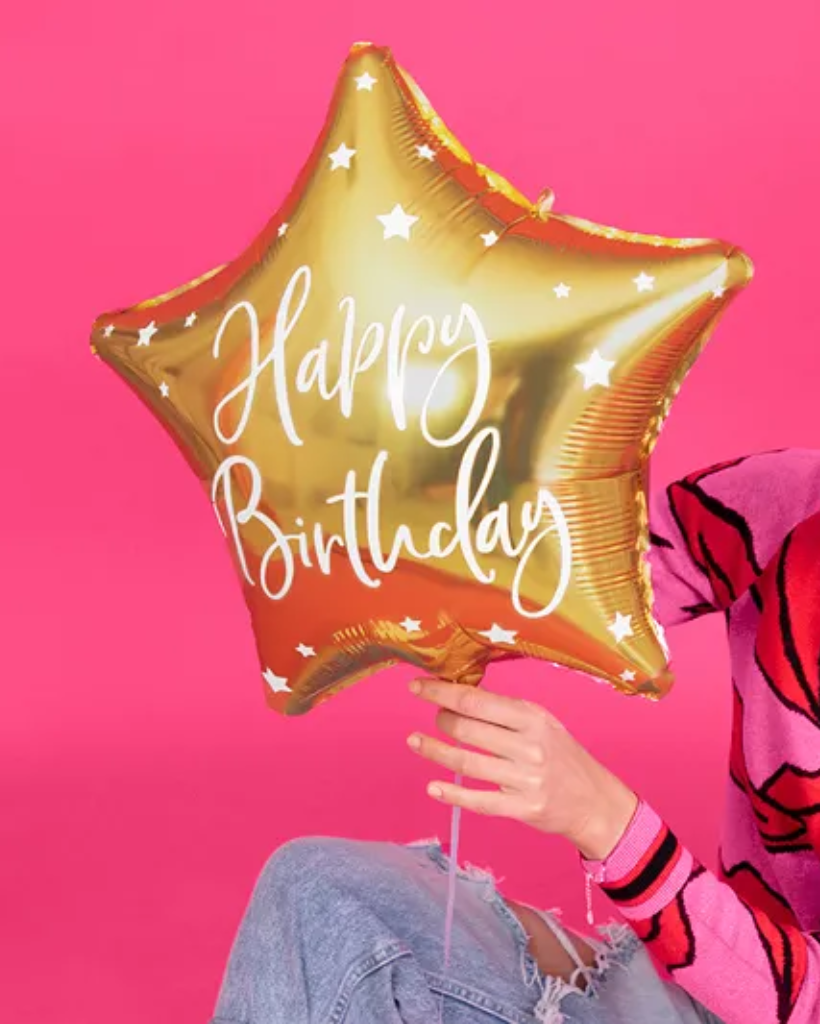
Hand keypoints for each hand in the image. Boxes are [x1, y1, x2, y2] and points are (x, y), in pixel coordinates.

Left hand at [407, 678, 638, 860]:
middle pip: (468, 729)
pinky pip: (479, 801)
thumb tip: (460, 695)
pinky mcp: (522, 808)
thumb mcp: (542, 723)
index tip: (417, 686)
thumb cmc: (562, 755)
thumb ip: (506, 712)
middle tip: (432, 717)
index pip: (476, 700)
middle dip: (441, 719)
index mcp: (532, 718)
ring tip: (415, 742)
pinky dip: (452, 793)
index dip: (441, 692)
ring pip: (467, 763)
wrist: (595, 801)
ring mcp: (525, 779)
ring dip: (434, 751)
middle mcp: (529, 746)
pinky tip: (433, 786)